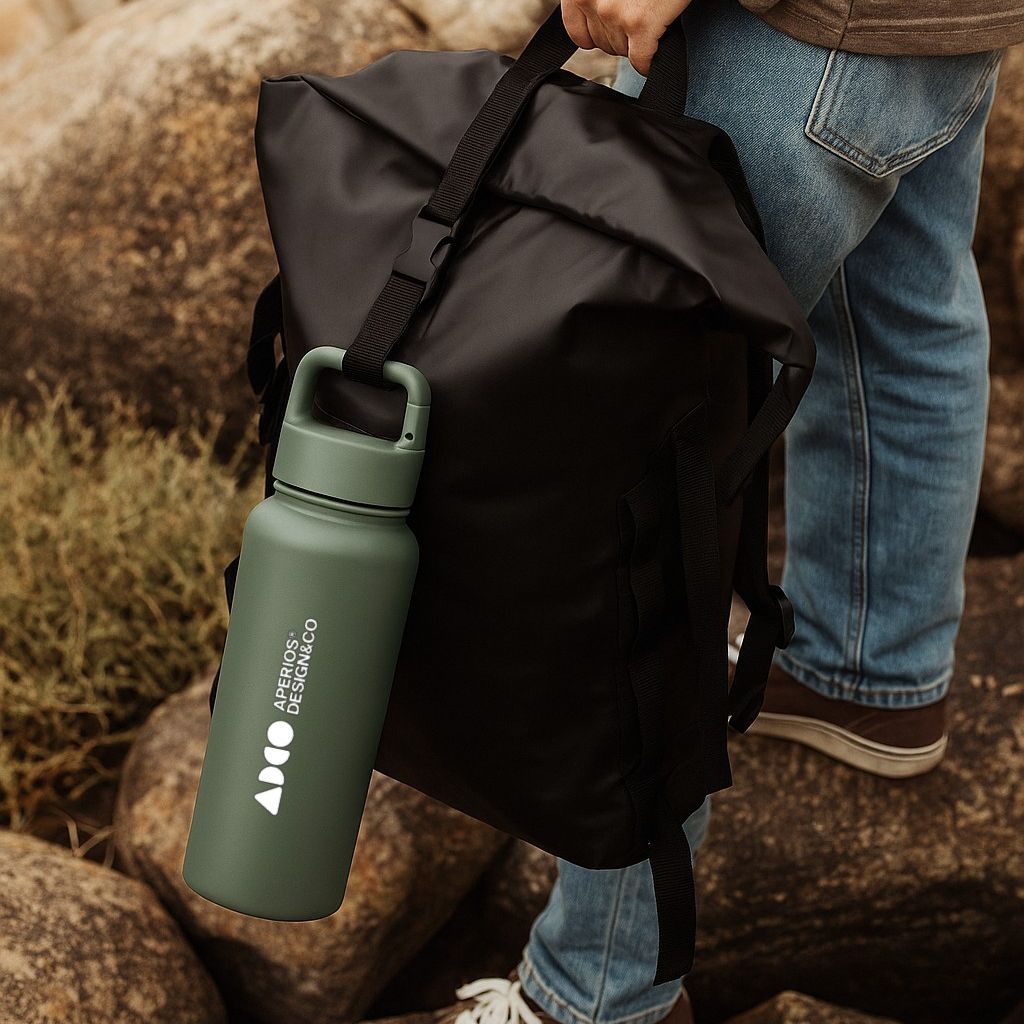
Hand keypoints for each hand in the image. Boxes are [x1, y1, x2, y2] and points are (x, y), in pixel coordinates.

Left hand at [560, 0, 692, 75]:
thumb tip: (598, 22)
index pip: (576, 31)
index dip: (597, 34)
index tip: (611, 30)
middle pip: (601, 43)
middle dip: (620, 36)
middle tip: (637, 20)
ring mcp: (613, 12)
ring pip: (621, 51)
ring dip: (636, 44)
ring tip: (649, 22)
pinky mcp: (639, 24)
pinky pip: (640, 60)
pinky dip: (648, 62)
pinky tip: (655, 53)